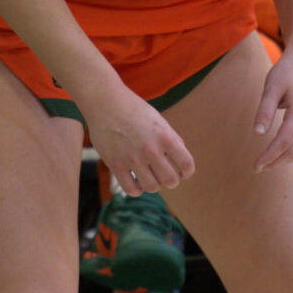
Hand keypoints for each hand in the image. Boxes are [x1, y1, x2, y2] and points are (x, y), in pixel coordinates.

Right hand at [82, 81, 194, 196]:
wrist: (106, 102)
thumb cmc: (135, 110)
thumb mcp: (159, 121)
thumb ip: (172, 141)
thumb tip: (181, 163)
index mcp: (165, 136)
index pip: (187, 165)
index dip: (187, 172)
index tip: (182, 172)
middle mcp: (151, 149)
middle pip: (171, 181)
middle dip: (171, 180)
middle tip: (165, 175)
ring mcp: (132, 158)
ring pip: (152, 187)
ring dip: (154, 185)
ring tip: (150, 176)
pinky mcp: (115, 164)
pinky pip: (131, 189)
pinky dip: (137, 189)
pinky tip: (136, 181)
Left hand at [251, 47, 292, 169]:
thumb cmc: (286, 70)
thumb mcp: (271, 87)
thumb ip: (264, 110)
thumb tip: (257, 134)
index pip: (284, 142)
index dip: (269, 156)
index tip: (255, 165)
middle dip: (275, 162)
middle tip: (257, 168)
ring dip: (283, 159)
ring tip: (265, 164)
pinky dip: (290, 152)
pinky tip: (278, 154)